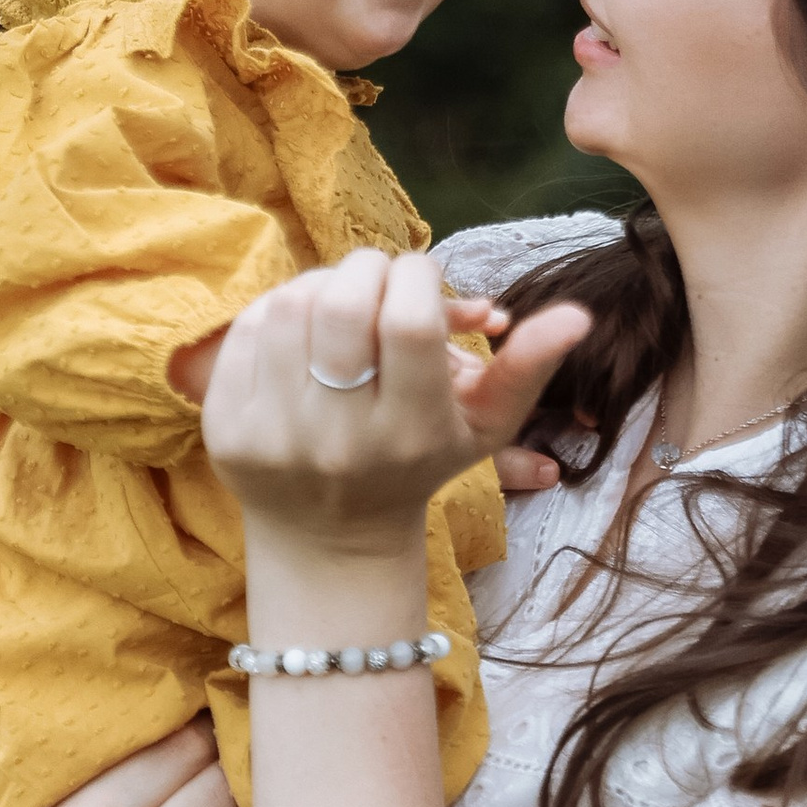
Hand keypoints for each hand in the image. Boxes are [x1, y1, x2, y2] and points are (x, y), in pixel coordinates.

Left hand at [201, 249, 589, 552]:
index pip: (410, 319)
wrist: (331, 536)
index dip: (417, 276)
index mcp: (411, 432)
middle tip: (379, 281)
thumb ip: (528, 367)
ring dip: (322, 284)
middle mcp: (341, 438)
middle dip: (366, 270)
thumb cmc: (419, 462)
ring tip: (343, 306)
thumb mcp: (484, 426)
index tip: (420, 283)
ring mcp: (276, 436)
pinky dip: (277, 312)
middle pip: (343, 304)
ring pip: (291, 305)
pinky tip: (302, 335)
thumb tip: (579, 313)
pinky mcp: (227, 429)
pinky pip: (247, 330)